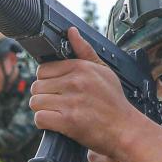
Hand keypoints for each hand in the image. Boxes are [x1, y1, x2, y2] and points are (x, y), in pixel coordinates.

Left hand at [31, 27, 161, 161]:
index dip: (48, 81)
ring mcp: (71, 102)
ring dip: (43, 110)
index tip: (58, 89)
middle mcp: (75, 82)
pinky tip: (56, 123)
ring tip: (57, 113)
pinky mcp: (68, 121)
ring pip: (35, 102)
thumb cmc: (114, 102)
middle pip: (37, 86)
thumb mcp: (104, 71)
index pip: (43, 69)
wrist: (126, 129)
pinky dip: (44, 123)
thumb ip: (85, 51)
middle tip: (57, 103)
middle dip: (44, 96)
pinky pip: (39, 118)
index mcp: (81, 67)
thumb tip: (71, 31)